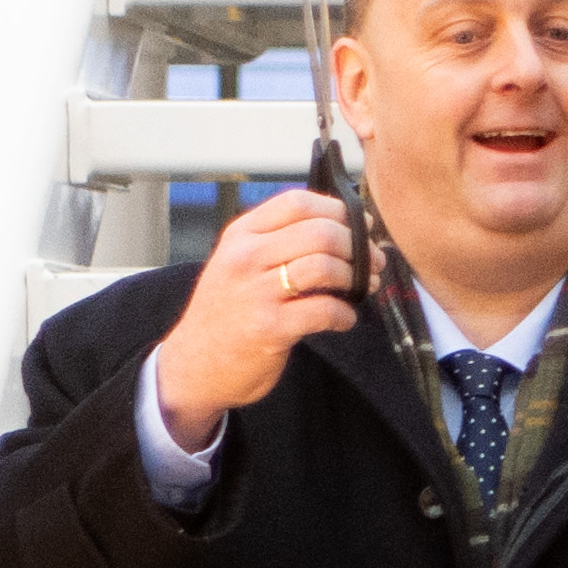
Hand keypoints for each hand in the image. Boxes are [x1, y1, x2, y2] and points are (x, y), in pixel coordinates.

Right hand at [151, 184, 362, 440]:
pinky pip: (325, 310)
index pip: (298, 202)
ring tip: (364, 287)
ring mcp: (257, 292)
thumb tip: (342, 226)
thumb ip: (278, 241)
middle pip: (321, 232)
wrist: (194, 365)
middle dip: (358, 247)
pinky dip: (345, 315)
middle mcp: (246, 258)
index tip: (360, 226)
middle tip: (373, 261)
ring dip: (357, 278)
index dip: (339, 211)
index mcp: (241, 235)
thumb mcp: (237, 263)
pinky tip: (344, 319)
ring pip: (326, 267)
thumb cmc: (226, 313)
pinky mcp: (271, 328)